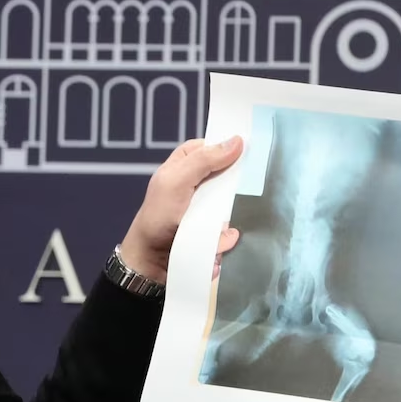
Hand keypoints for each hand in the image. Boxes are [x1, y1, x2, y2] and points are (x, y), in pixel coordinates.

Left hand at [120, 137, 243, 282]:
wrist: (151, 260)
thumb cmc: (157, 216)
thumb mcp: (176, 182)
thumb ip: (204, 161)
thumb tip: (237, 141)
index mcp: (185, 164)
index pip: (212, 147)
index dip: (228, 148)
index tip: (249, 151)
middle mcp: (198, 183)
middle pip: (230, 176)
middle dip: (233, 190)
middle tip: (229, 199)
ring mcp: (208, 208)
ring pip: (233, 206)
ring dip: (226, 221)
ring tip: (216, 231)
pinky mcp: (214, 230)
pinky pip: (229, 230)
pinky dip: (223, 239)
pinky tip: (216, 244)